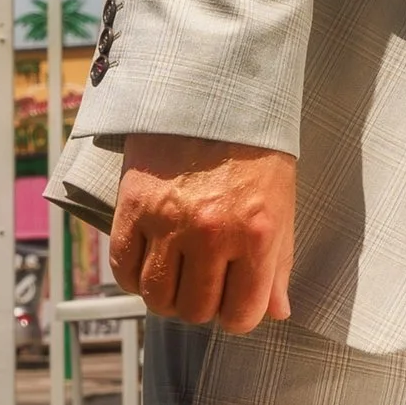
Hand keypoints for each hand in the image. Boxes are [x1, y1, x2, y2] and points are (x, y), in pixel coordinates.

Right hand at [108, 137, 296, 330]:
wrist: (211, 89)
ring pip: (157, 298)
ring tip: (176, 275)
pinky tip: (148, 263)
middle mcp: (211, 234)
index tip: (233, 301)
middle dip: (201, 305)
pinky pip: (124, 270)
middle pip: (195, 311)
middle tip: (204, 282)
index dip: (236, 315)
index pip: (241, 315)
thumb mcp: (281, 202)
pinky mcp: (132, 207)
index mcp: (256, 234)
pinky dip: (134, 278)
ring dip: (167, 296)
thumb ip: (278, 263)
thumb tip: (277, 312)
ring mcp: (168, 222)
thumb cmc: (254, 145)